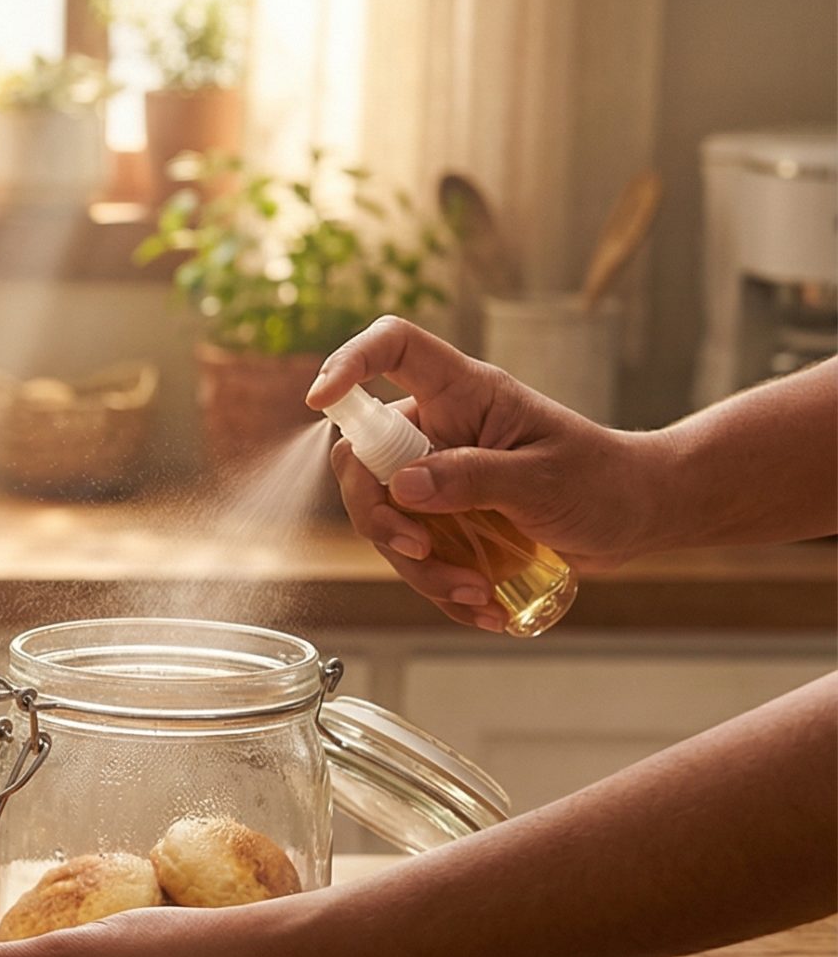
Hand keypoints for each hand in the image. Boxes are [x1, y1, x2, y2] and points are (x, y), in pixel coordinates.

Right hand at [306, 317, 674, 631]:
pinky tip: (481, 607)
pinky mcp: (445, 520)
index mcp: (464, 394)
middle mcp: (440, 429)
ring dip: (418, 568)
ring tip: (474, 593)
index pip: (393, 349)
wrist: (638, 516)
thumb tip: (403, 486)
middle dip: (379, 517)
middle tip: (420, 552)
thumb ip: (474, 479)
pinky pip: (413, 555)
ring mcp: (438, 476)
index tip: (319, 399)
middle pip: (362, 460)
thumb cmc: (605, 480)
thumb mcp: (544, 480)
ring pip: (384, 519)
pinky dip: (439, 588)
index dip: (350, 362)